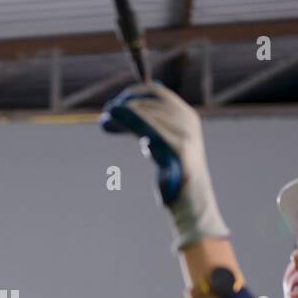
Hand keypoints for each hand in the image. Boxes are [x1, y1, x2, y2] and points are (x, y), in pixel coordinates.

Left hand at [101, 82, 228, 249]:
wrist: (192, 205)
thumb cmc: (175, 178)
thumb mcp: (163, 147)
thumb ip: (149, 128)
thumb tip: (119, 110)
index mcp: (187, 117)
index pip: (157, 92)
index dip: (133, 92)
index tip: (115, 103)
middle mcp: (188, 122)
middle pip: (149, 100)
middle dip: (125, 103)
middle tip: (106, 112)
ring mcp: (185, 134)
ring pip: (145, 111)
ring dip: (122, 113)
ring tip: (105, 120)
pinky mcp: (178, 148)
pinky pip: (147, 126)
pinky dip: (127, 121)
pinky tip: (111, 122)